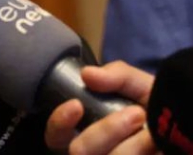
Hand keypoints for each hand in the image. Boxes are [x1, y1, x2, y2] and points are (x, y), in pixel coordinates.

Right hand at [44, 61, 158, 153]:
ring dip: (131, 148)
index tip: (76, 104)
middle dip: (106, 131)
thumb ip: (118, 77)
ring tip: (154, 135)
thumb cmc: (167, 112)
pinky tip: (159, 148)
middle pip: (78, 152)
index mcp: (91, 134)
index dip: (59, 122)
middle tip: (136, 115)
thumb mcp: (145, 88)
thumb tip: (86, 74)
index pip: (56, 135)